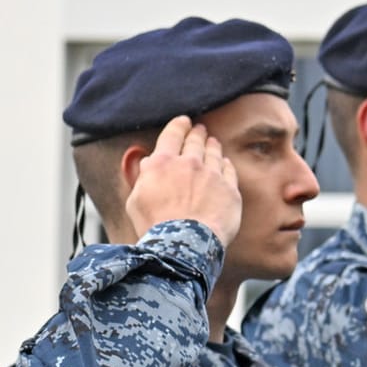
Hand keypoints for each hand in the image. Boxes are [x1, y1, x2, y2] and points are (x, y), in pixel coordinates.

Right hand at [125, 116, 242, 246]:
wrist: (183, 245)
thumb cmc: (155, 227)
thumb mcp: (135, 200)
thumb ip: (143, 178)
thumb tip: (148, 164)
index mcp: (163, 162)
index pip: (173, 134)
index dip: (179, 125)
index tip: (184, 121)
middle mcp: (189, 163)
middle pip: (195, 140)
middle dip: (197, 133)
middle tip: (199, 129)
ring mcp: (212, 176)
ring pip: (214, 153)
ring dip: (212, 145)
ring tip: (213, 142)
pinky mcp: (230, 191)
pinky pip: (229, 170)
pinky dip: (226, 164)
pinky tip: (225, 163)